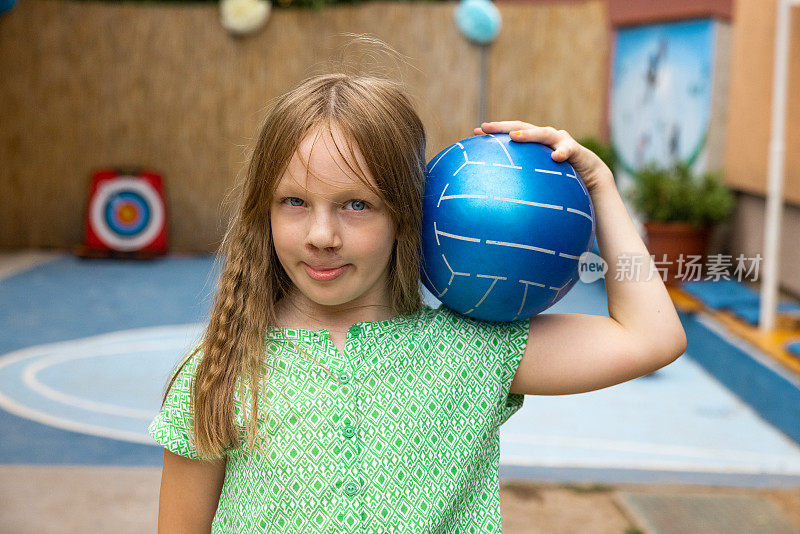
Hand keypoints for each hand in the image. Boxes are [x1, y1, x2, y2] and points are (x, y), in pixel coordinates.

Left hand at [473, 121, 614, 193]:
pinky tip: (555, 157)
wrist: (590, 175)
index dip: (495, 131)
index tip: (476, 131)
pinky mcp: (576, 150)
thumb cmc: (560, 175)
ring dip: (529, 134)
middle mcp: (545, 136)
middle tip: (487, 127)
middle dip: (504, 127)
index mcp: (534, 142)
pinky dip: (562, 152)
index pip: (511, 132)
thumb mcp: (538, 174)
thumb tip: (497, 189)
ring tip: (514, 137)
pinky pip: (568, 150)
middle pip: (522, 127)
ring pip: (543, 134)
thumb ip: (522, 175)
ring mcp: (560, 141)